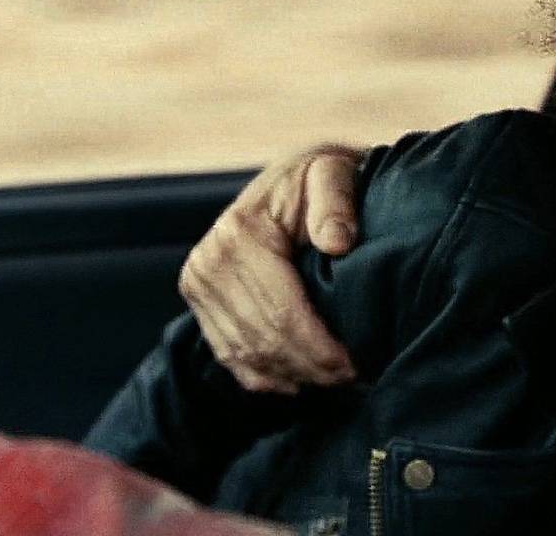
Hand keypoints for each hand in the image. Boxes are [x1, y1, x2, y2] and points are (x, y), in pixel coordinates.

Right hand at [178, 145, 363, 393]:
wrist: (290, 179)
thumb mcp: (333, 174)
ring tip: (333, 379)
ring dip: (292, 375)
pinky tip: (297, 380)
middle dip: (310, 367)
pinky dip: (265, 376)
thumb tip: (336, 242)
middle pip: (262, 340)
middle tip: (353, 377)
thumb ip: (337, 204)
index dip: (319, 348)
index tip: (356, 364)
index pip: (280, 313)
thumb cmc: (318, 179)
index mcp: (239, 234)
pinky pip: (229, 356)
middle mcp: (208, 262)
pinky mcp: (200, 301)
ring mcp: (198, 284)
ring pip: (246, 355)